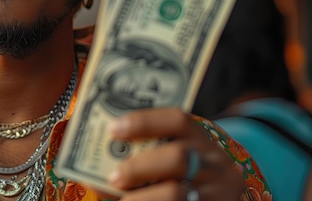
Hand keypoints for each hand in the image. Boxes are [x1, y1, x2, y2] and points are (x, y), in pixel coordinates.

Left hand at [101, 107, 243, 200]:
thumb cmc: (182, 180)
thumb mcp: (172, 161)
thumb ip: (141, 159)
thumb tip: (93, 174)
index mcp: (202, 140)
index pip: (178, 120)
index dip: (143, 121)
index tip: (113, 129)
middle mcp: (216, 165)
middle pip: (178, 158)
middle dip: (139, 167)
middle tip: (113, 177)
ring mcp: (218, 194)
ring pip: (176, 193)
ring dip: (140, 197)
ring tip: (123, 200)